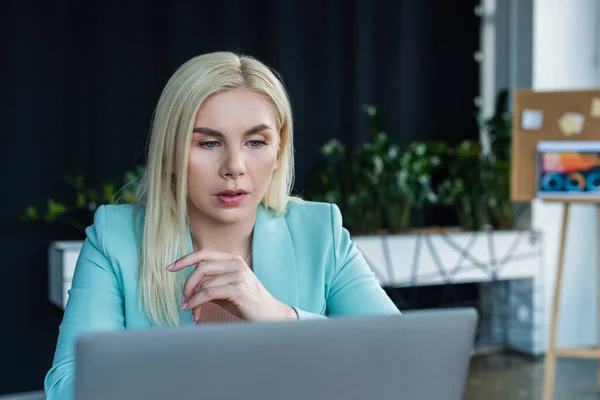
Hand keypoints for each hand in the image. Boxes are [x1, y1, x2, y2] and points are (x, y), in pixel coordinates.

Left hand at [167, 250, 297, 322]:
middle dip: (187, 283)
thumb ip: (211, 283)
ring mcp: (239, 275)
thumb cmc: (246, 304)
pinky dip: (196, 302)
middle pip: (201, 266)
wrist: (270, 316)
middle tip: (182, 299)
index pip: (204, 254)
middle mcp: (236, 263)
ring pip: (203, 282)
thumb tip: (189, 288)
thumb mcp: (226, 290)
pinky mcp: (239, 289)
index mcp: (233, 260)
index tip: (170, 268)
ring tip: (189, 310)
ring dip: (192, 298)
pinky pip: (208, 293)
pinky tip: (193, 310)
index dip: (185, 259)